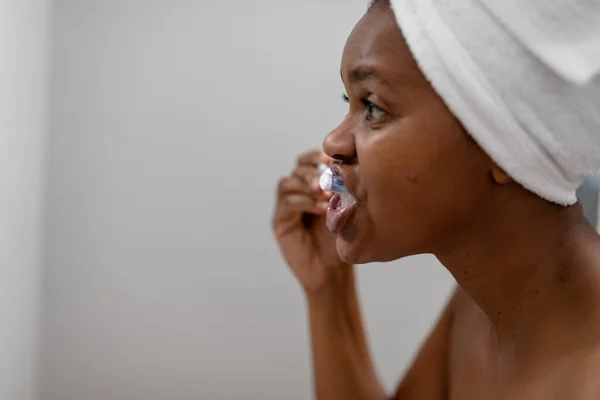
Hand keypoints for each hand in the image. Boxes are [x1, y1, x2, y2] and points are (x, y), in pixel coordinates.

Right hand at [273, 150, 350, 293]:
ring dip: (308, 186)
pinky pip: (286, 203)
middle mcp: (298, 192)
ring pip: (288, 182)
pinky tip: (321, 209)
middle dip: (314, 171)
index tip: (334, 161)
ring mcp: (286, 207)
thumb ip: (345, 187)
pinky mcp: (280, 222)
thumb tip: (350, 163)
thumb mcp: (349, 208)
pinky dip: (304, 202)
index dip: (318, 156)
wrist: (334, 270)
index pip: (308, 159)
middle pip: (298, 168)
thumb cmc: (345, 239)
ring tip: (327, 197)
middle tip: (330, 183)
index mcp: (313, 184)